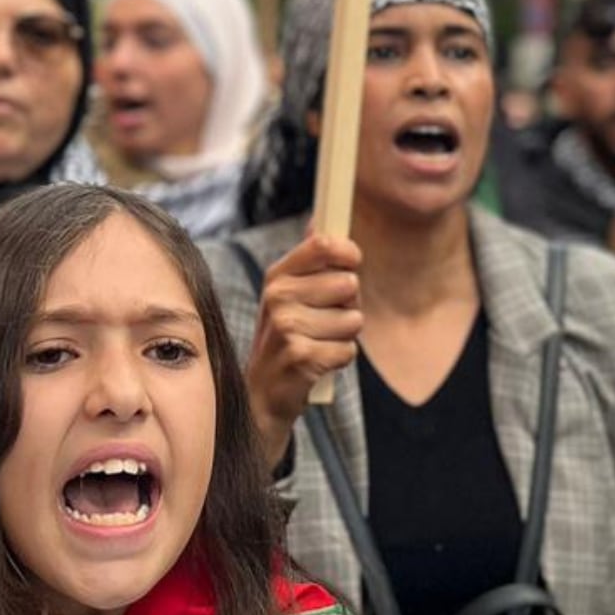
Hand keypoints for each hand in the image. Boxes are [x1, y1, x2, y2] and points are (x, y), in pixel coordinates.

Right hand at [245, 233, 363, 465]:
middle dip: (348, 306)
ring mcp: (287, 327)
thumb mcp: (288, 296)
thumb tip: (320, 219)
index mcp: (277, 276)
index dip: (348, 252)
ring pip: (354, 320)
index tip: (353, 262)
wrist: (260, 395)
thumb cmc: (285, 338)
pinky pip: (348, 350)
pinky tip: (317, 363)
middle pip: (349, 284)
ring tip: (318, 343)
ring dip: (344, 336)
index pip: (323, 244)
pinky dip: (340, 359)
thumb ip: (309, 259)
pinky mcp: (301, 357)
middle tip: (324, 321)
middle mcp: (278, 296)